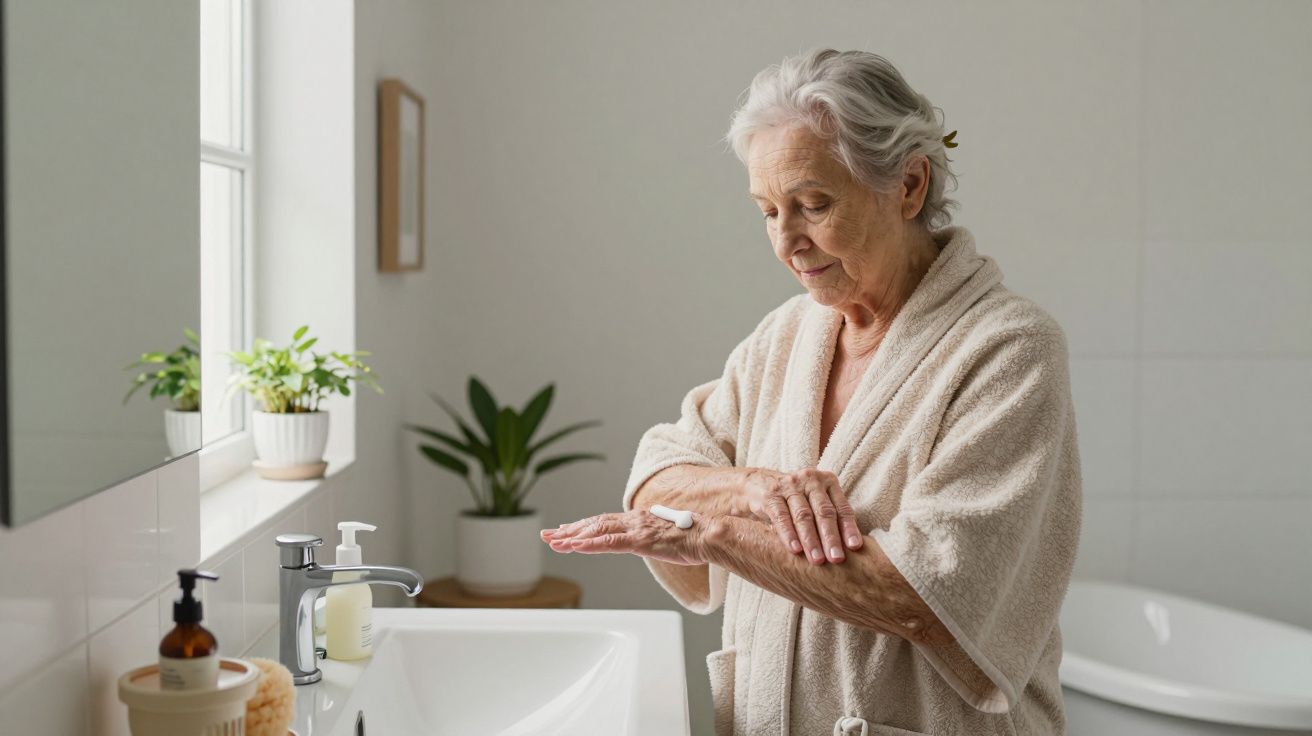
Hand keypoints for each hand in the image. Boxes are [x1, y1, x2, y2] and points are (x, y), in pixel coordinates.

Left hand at [541, 509, 706, 565]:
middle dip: (569, 530)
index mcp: (638, 520)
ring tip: (553, 542)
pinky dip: (589, 544)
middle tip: (547, 536)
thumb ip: (653, 538)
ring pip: (596, 532)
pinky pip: (609, 543)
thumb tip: (649, 542)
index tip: (565, 531)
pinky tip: (574, 547)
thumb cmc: (693, 537)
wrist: (708, 534)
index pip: (604, 522)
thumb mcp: (667, 538)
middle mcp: (632, 521)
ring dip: (572, 537)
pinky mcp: (639, 541)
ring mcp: (634, 530)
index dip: (582, 526)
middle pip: (594, 524)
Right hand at [740, 467, 862, 564]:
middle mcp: (810, 480)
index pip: (842, 508)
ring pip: (803, 515)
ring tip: (817, 560)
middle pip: (824, 512)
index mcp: (827, 482)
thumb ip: (831, 519)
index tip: (854, 547)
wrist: (757, 485)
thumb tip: (853, 550)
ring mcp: (789, 485)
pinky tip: (795, 549)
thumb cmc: (795, 501)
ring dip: (811, 540)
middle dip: (831, 538)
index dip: (849, 528)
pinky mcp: (770, 495)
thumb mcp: (815, 504)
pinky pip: (781, 516)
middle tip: (836, 559)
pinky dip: (788, 534)